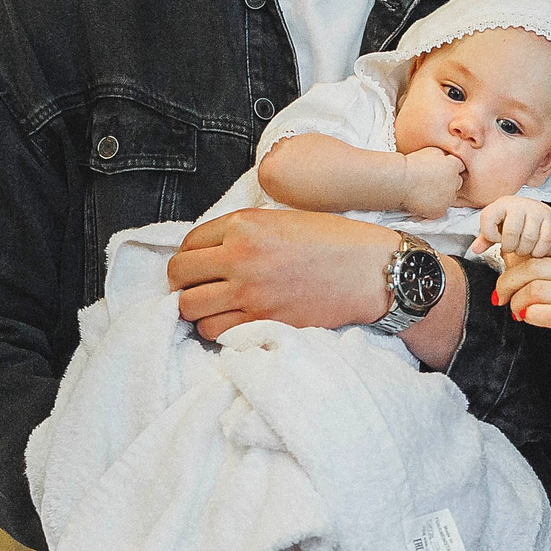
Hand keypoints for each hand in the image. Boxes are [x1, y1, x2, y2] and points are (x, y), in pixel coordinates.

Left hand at [168, 209, 408, 341]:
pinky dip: (217, 329)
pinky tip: (232, 321)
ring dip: (198, 309)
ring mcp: (250, 293)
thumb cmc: (334, 240)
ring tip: (215, 307)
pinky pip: (216, 332)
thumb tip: (210, 252)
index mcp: (244, 225)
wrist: (371, 271)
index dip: (189, 256)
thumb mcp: (283, 218)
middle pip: (180, 276)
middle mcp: (241, 257)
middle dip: (183, 283)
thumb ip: (243, 231)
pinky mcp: (263, 322)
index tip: (198, 266)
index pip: (188, 243)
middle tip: (198, 287)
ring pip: (191, 310)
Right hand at [400, 147, 467, 218]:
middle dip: (449, 181)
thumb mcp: (431, 150)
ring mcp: (448, 199)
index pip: (460, 167)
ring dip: (443, 194)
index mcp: (454, 166)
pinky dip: (434, 206)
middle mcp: (455, 183)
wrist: (398, 181)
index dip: (449, 167)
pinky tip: (424, 199)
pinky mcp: (440, 211)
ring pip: (450, 197)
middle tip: (432, 180)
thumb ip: (445, 154)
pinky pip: (441, 209)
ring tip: (427, 190)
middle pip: (457, 183)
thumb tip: (448, 158)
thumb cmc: (412, 164)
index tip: (439, 169)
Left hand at [472, 195, 550, 261]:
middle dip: (510, 247)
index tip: (497, 238)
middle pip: (510, 233)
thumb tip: (475, 249)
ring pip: (528, 239)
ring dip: (524, 250)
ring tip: (523, 248)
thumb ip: (486, 238)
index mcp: (502, 204)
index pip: (488, 221)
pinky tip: (535, 250)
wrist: (540, 215)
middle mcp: (519, 204)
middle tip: (513, 247)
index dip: (491, 236)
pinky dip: (538, 251)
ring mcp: (537, 211)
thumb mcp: (498, 227)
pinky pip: (544, 242)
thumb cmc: (515, 223)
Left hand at [493, 195, 550, 426]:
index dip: (518, 256)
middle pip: (534, 267)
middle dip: (508, 281)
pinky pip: (545, 313)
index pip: (543, 243)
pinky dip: (529, 316)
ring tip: (516, 308)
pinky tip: (528, 318)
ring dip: (517, 302)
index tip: (509, 269)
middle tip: (502, 294)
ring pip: (536, 290)